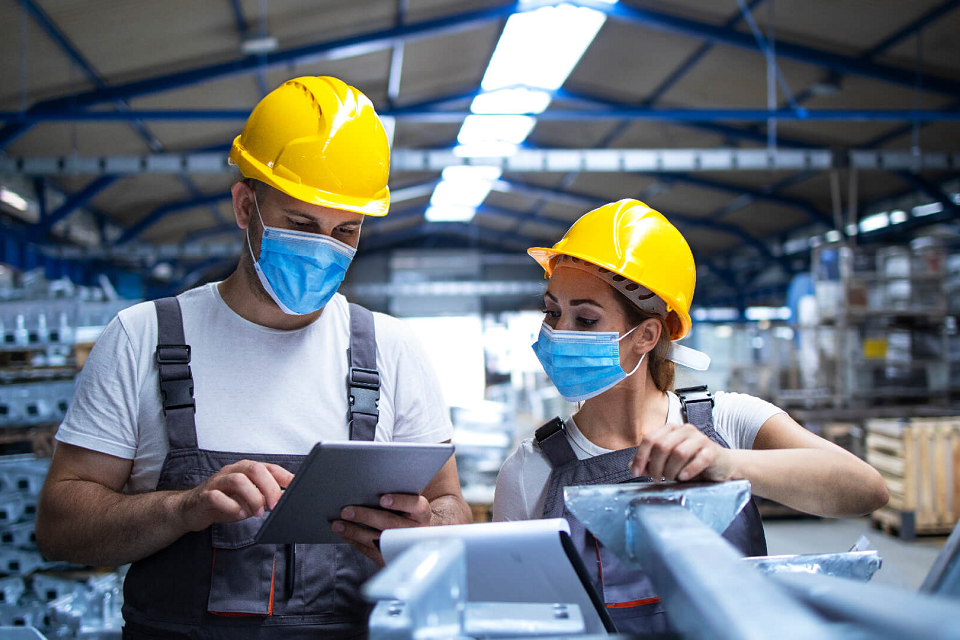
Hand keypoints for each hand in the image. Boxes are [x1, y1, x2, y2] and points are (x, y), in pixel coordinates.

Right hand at [177, 460, 293, 531]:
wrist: (192, 509)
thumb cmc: (225, 502)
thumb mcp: (250, 499)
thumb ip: (266, 497)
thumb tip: (287, 499)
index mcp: (247, 470)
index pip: (270, 468)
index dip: (285, 477)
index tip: (297, 489)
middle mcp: (233, 471)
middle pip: (255, 469)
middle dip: (269, 487)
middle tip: (274, 505)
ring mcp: (218, 482)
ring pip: (238, 480)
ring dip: (252, 497)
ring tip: (257, 512)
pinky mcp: (204, 495)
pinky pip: (217, 497)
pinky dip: (232, 507)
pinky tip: (239, 514)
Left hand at [331, 493, 431, 565]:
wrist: (417, 538)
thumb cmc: (408, 514)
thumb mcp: (410, 504)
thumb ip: (398, 495)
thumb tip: (368, 484)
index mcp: (421, 513)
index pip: (414, 504)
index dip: (399, 502)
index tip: (383, 499)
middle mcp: (414, 530)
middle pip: (390, 523)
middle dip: (366, 517)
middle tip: (346, 511)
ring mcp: (401, 546)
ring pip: (376, 539)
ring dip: (354, 531)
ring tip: (337, 524)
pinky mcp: (389, 558)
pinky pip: (369, 550)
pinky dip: (354, 541)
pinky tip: (343, 533)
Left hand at [630, 423, 734, 482]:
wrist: (722, 465)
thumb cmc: (692, 463)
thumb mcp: (668, 463)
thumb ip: (650, 463)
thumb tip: (632, 466)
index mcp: (671, 429)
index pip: (649, 439)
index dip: (640, 456)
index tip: (636, 472)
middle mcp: (684, 430)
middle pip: (662, 445)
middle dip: (656, 466)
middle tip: (657, 478)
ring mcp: (699, 438)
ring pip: (678, 452)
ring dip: (671, 470)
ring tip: (671, 479)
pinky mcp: (712, 450)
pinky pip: (698, 459)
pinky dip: (688, 470)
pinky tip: (684, 478)